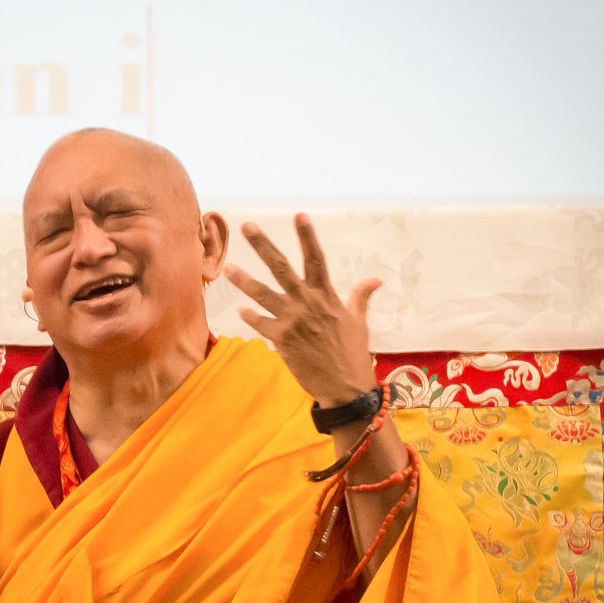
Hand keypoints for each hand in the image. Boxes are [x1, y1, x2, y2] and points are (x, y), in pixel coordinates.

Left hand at [223, 213, 379, 405]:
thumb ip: (361, 297)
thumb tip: (375, 279)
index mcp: (326, 296)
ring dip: (244, 280)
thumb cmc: (354, 354)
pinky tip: (240, 309)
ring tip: (228, 267)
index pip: (316, 259)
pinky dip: (250, 316)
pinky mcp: (281, 340)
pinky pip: (260, 324)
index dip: (307, 237)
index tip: (299, 215)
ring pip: (263, 294)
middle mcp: (307, 303)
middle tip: (246, 227)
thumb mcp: (359, 322)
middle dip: (263, 246)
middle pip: (281, 268)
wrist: (344, 387)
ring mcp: (292, 321)